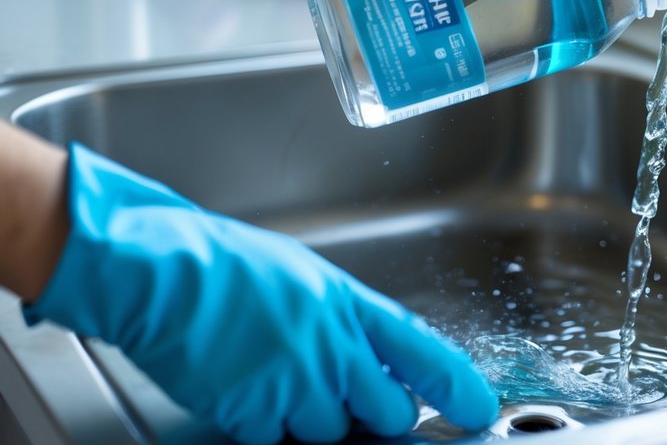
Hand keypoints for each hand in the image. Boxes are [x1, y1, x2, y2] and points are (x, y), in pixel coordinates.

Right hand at [23, 143, 497, 444]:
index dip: (457, 386)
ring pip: (331, 430)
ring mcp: (297, 381)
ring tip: (273, 375)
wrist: (161, 272)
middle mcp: (333, 344)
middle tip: (343, 394)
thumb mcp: (303, 278)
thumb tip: (365, 354)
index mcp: (349, 303)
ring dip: (310, 417)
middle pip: (388, 409)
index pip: (424, 350)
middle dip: (376, 414)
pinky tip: (243, 386)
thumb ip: (340, 319)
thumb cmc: (224, 266)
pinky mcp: (256, 412)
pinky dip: (264, 424)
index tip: (478, 409)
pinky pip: (276, 438)